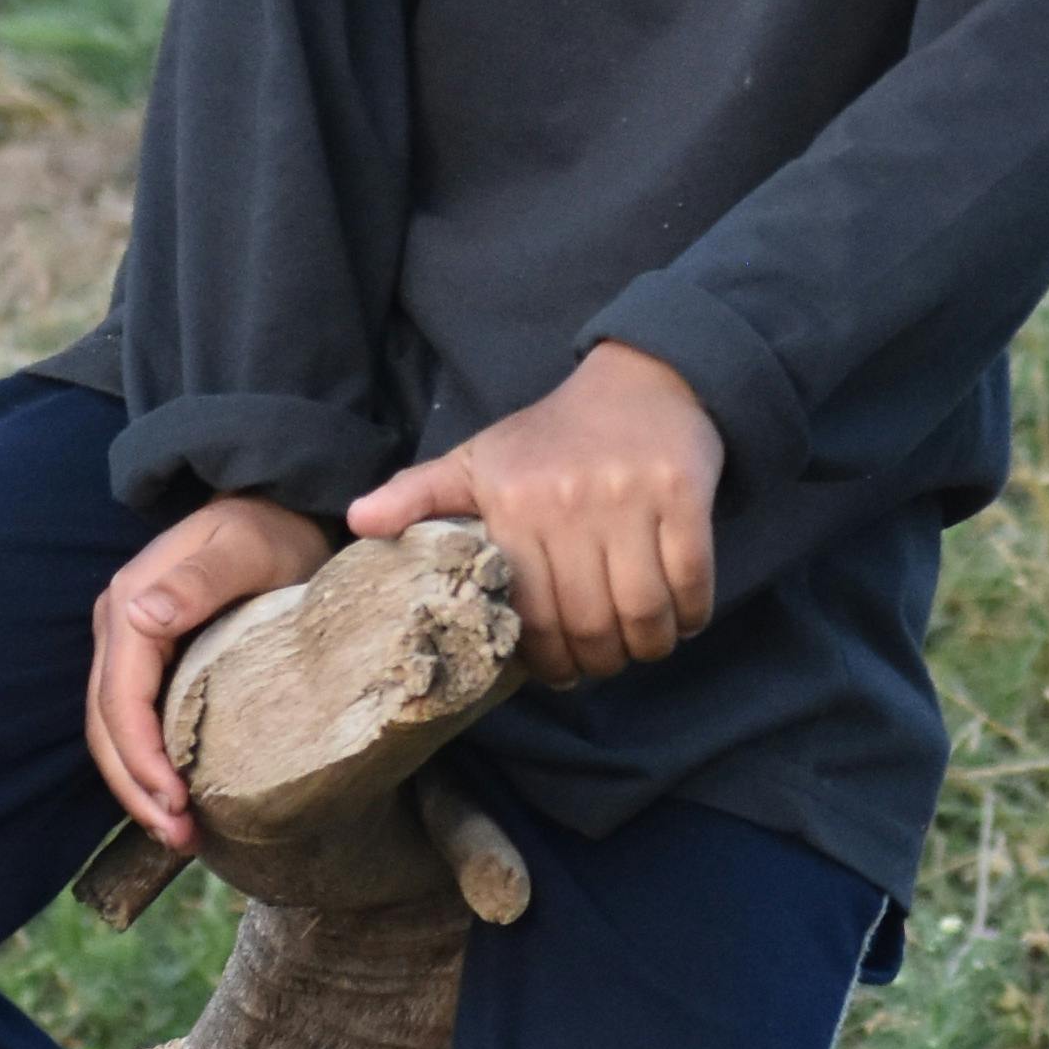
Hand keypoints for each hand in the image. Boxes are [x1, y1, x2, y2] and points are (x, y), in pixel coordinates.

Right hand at [86, 495, 341, 843]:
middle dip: (136, 788)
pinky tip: (175, 798)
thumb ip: (200, 579)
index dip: (140, 759)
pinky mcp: (150, 659)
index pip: (119, 699)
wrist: (279, 506)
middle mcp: (118, 626)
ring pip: (112, 730)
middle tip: (181, 838)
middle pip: (106, 724)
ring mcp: (128, 644)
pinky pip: (133, 721)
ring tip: (179, 834)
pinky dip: (147, 765)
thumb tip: (140, 616)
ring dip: (137, 786)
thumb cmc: (271, 530)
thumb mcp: (246, 549)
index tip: (177, 805)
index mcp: (130, 604)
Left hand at [349, 342, 722, 686]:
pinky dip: (690, 615)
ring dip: (647, 646)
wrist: (641, 377)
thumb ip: (418, 494)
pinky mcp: (684, 494)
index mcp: (513, 502)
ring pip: (642, 610)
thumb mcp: (478, 459)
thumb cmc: (552, 435)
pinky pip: (691, 580)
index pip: (530, 612)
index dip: (546, 658)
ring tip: (640, 648)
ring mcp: (631, 498)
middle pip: (589, 622)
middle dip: (598, 662)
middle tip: (600, 666)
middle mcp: (569, 502)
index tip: (557, 670)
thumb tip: (356, 522)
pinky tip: (679, 621)